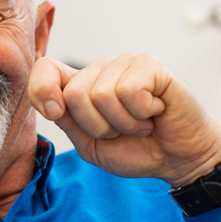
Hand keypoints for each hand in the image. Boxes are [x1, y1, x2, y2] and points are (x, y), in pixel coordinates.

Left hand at [28, 54, 220, 187]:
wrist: (179, 159)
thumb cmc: (138, 150)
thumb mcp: (90, 144)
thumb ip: (67, 121)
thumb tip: (52, 101)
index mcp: (82, 85)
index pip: (45, 69)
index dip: (41, 89)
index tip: (55, 112)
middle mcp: (101, 68)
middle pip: (73, 93)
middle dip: (96, 126)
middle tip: (121, 130)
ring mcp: (126, 63)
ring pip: (101, 94)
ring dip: (123, 123)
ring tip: (140, 123)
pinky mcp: (151, 65)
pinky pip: (129, 90)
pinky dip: (141, 113)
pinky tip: (154, 112)